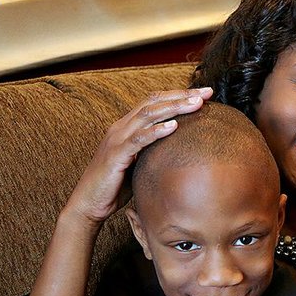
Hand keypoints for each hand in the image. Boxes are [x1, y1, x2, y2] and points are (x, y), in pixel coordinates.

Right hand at [64, 88, 212, 225]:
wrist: (89, 203)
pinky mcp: (116, 156)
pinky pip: (138, 140)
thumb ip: (155, 151)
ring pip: (147, 115)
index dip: (179, 95)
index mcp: (128, 127)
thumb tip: (183, 150)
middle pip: (154, 102)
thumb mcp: (140, 163)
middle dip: (182, 95)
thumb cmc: (116, 186)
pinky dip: (156, 131)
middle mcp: (121, 127)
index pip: (155, 102)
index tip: (205, 93)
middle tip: (206, 92)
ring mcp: (117, 139)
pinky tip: (174, 127)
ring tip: (196, 103)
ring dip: (174, 107)